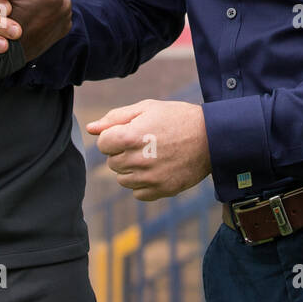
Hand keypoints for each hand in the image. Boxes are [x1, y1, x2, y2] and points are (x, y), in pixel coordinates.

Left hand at [87, 100, 210, 200]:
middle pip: (112, 162)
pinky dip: (143, 183)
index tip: (130, 132)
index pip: (102, 144)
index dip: (114, 136)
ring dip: (131, 169)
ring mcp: (150, 178)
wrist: (212, 136)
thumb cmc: (177, 118)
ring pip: (122, 180)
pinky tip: (157, 169)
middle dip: (122, 152)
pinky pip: (138, 193)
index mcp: (130, 136)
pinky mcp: (162, 190)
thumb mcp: (146, 108)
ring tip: (151, 155)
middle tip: (145, 142)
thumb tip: (90, 128)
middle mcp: (137, 160)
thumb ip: (115, 118)